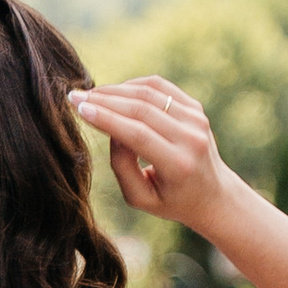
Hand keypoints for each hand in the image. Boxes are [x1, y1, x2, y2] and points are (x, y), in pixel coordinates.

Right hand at [70, 78, 236, 236]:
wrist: (213, 195)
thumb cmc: (170, 201)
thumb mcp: (141, 198)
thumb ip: (122, 166)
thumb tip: (111, 130)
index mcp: (179, 164)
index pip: (137, 134)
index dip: (106, 118)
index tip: (79, 109)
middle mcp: (191, 138)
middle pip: (142, 109)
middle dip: (104, 99)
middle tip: (75, 97)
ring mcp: (196, 119)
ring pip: (149, 93)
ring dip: (116, 90)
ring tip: (90, 94)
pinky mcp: (196, 108)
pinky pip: (160, 88)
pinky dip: (134, 86)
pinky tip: (115, 92)